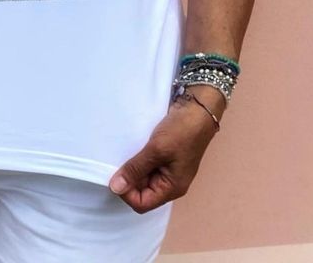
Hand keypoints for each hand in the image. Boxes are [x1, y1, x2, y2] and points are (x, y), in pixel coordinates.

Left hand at [108, 92, 223, 212]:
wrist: (197, 109)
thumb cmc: (181, 131)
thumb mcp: (156, 150)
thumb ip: (135, 169)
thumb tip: (115, 188)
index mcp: (172, 188)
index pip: (142, 203)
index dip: (126, 193)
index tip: (115, 174)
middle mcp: (169, 183)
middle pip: (141, 192)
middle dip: (128, 180)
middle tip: (118, 161)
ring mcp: (167, 169)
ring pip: (143, 178)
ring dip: (132, 168)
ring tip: (124, 153)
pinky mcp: (164, 157)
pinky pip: (147, 165)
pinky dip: (137, 159)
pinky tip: (130, 148)